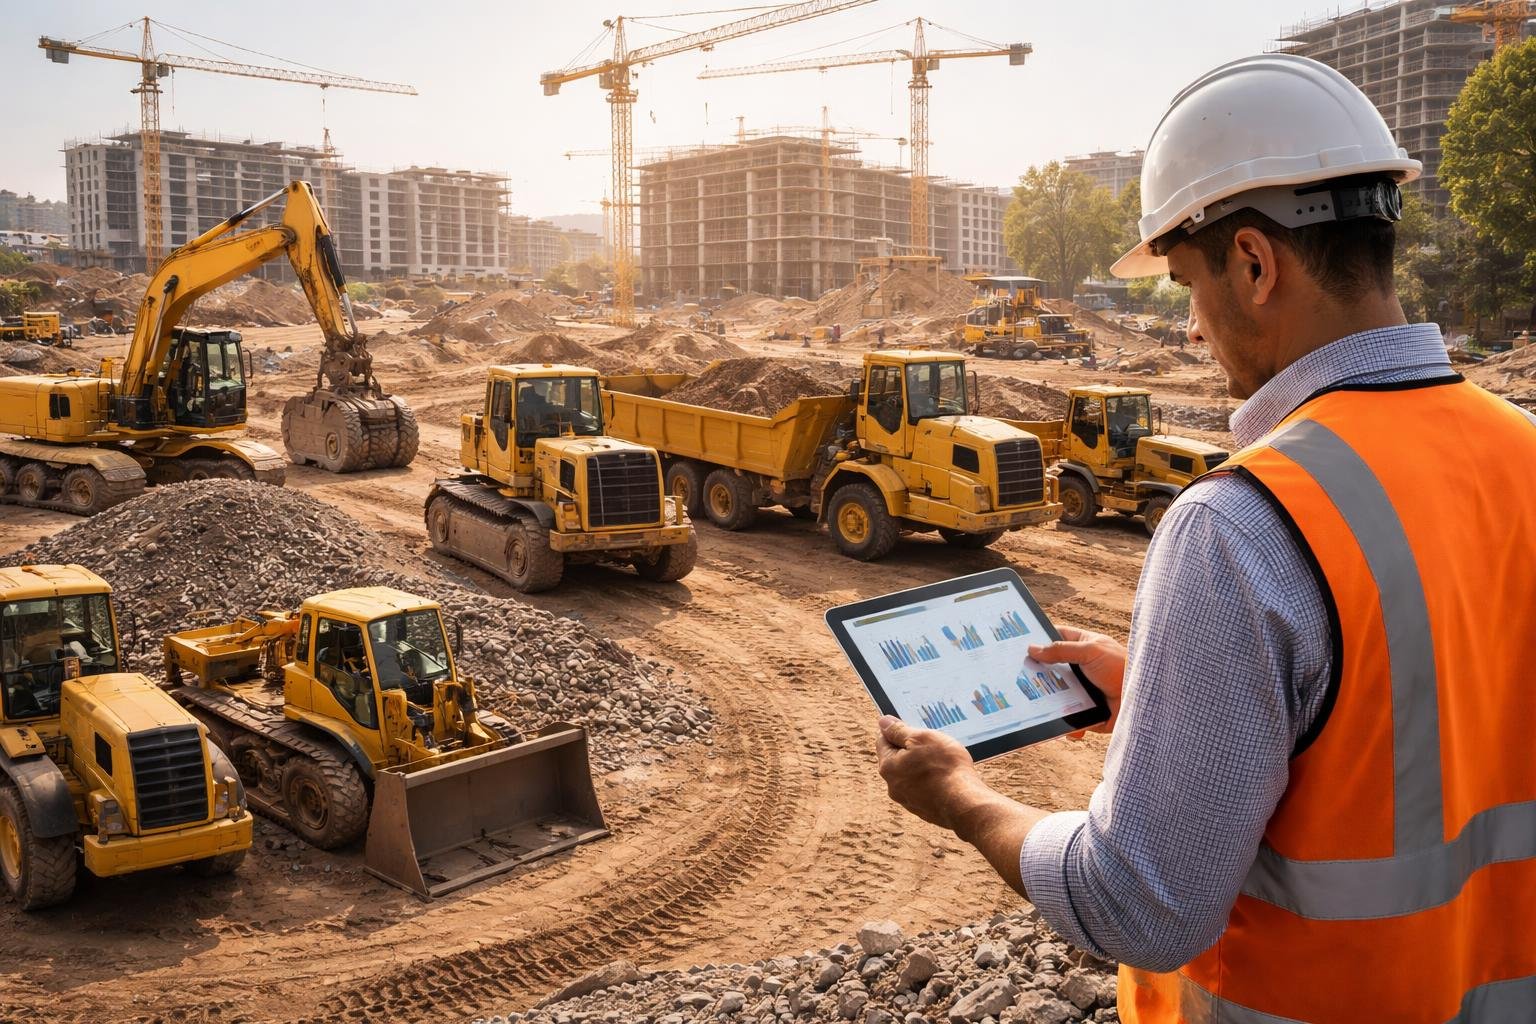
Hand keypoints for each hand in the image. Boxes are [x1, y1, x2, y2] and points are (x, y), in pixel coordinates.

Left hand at [876, 715, 1045, 894]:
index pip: (883, 741)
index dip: (896, 730)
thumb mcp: (921, 739)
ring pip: (912, 776)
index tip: (911, 726)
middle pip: (897, 760)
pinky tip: (947, 778)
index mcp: (888, 767)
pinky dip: (933, 783)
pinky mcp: (925, 811)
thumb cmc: (945, 767)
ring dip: (923, 767)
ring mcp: (909, 802)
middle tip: (931, 743)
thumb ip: (899, 730)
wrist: (965, 804)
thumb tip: (883, 722)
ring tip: (943, 761)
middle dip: (911, 749)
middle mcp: (894, 787)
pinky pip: (925, 791)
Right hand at [1028, 626, 1126, 736]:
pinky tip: (1070, 728)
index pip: (1056, 638)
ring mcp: (1083, 691)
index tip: (1018, 644)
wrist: (1146, 701)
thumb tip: (1032, 648)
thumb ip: (1061, 650)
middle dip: (1038, 676)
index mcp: (1083, 647)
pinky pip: (1070, 720)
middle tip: (1019, 677)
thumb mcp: (1090, 651)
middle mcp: (1081, 669)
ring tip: (1037, 707)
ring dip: (1049, 703)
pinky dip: (1069, 726)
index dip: (1039, 639)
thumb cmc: (1123, 667)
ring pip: (1057, 697)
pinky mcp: (1087, 713)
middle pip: (1051, 670)